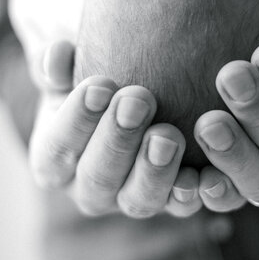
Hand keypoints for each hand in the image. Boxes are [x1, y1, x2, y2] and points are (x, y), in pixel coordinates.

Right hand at [29, 41, 201, 218]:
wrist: (135, 97)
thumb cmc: (94, 83)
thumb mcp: (67, 70)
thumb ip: (54, 62)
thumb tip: (56, 54)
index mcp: (54, 160)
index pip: (57, 148)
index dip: (76, 120)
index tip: (100, 85)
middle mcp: (89, 189)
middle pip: (98, 177)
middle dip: (118, 139)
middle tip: (137, 101)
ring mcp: (130, 198)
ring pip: (139, 200)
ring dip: (154, 170)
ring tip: (168, 136)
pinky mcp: (170, 200)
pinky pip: (182, 204)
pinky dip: (191, 192)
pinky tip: (203, 172)